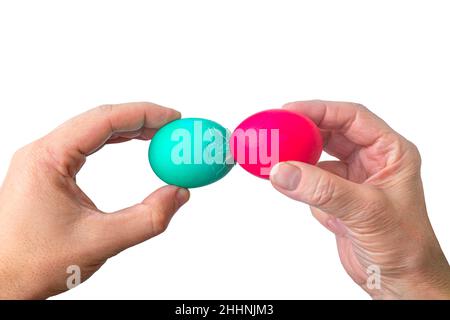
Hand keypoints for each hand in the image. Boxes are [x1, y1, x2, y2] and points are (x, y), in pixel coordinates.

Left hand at [0, 102, 189, 298]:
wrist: (1, 281)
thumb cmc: (34, 263)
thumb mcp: (100, 241)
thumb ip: (147, 218)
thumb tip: (179, 194)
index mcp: (48, 158)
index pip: (104, 120)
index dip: (144, 114)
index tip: (173, 118)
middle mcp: (43, 152)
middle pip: (100, 119)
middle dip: (140, 119)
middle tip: (173, 127)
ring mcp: (44, 161)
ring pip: (93, 130)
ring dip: (128, 129)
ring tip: (159, 134)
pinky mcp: (49, 172)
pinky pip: (86, 145)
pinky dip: (113, 141)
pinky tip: (131, 143)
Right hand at [270, 100, 449, 298]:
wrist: (400, 282)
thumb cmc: (405, 247)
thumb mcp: (366, 211)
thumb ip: (323, 190)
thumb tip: (284, 171)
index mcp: (390, 152)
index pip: (352, 118)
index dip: (320, 111)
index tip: (290, 112)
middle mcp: (370, 162)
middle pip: (331, 133)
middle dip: (303, 131)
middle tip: (275, 130)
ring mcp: (351, 180)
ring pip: (317, 157)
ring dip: (295, 156)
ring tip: (273, 154)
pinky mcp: (335, 199)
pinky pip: (309, 181)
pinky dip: (294, 181)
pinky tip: (283, 180)